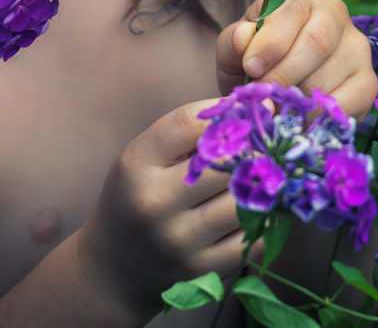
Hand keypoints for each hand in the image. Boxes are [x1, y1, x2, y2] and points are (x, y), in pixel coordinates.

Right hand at [74, 100, 258, 321]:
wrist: (113, 269)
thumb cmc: (135, 199)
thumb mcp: (142, 159)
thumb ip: (185, 133)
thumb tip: (255, 108)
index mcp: (136, 165)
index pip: (190, 123)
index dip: (226, 111)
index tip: (244, 111)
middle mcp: (155, 202)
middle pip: (225, 163)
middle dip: (252, 150)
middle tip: (264, 146)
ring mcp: (180, 240)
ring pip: (244, 201)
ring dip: (261, 186)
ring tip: (262, 177)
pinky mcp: (203, 270)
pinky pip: (252, 238)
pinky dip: (262, 220)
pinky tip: (256, 209)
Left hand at [215, 0, 376, 118]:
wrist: (276, 85)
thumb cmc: (254, 60)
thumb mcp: (233, 50)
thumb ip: (234, 42)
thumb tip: (243, 37)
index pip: (291, 12)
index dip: (271, 43)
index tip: (251, 67)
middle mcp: (334, 14)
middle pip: (317, 42)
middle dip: (285, 74)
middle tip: (264, 95)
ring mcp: (356, 47)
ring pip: (331, 74)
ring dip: (298, 99)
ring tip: (278, 108)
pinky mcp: (368, 81)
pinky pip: (348, 101)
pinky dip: (319, 116)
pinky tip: (301, 118)